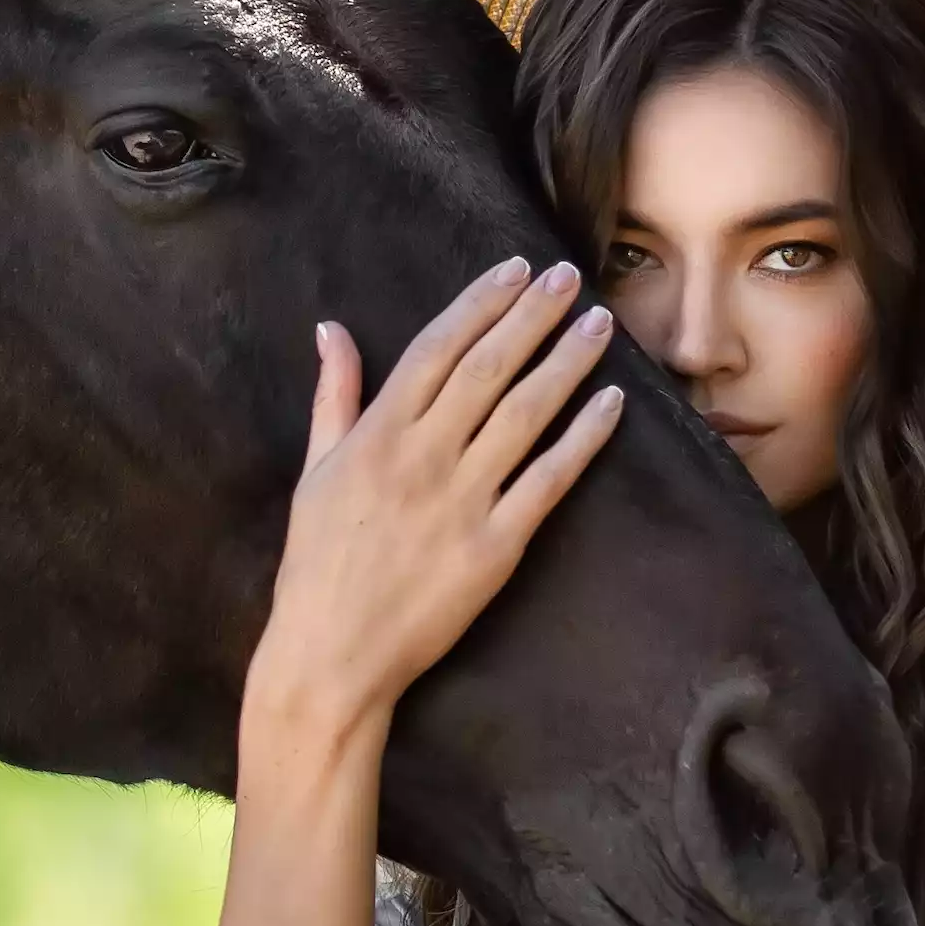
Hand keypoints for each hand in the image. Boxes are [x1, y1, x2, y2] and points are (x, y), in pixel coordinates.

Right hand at [246, 256, 622, 745]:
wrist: (332, 656)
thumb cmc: (317, 565)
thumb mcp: (314, 472)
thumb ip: (333, 397)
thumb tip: (331, 328)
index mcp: (377, 434)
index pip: (437, 347)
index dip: (481, 302)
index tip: (517, 269)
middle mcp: (423, 456)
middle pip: (489, 368)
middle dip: (533, 316)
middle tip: (569, 277)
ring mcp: (463, 501)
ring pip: (525, 414)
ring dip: (566, 363)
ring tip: (599, 325)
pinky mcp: (496, 546)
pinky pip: (548, 481)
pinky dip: (582, 439)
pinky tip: (610, 405)